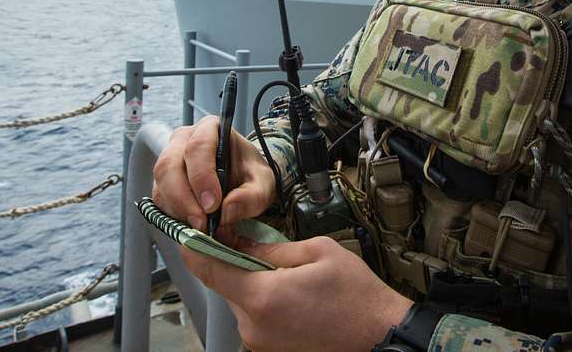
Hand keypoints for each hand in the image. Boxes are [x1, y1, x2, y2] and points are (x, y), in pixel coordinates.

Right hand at [152, 116, 275, 231]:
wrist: (241, 182)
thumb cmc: (250, 174)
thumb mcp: (263, 184)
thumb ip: (253, 196)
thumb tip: (228, 209)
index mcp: (210, 129)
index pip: (197, 147)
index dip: (201, 177)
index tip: (212, 204)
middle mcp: (183, 140)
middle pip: (169, 165)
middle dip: (183, 198)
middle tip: (201, 223)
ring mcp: (169, 159)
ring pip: (160, 184)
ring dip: (177, 210)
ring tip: (200, 227)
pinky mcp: (162, 182)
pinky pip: (159, 199)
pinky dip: (173, 215)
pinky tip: (192, 225)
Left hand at [181, 235, 412, 351]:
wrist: (378, 332)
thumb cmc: (354, 292)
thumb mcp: (316, 252)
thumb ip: (271, 247)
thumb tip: (239, 240)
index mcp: (262, 297)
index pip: (210, 270)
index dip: (197, 248)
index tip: (193, 231)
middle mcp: (252, 326)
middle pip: (225, 284)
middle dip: (235, 261)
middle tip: (254, 241)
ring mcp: (259, 342)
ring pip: (240, 299)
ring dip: (252, 281)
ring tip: (286, 271)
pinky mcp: (268, 348)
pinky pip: (253, 315)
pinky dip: (263, 298)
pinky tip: (290, 291)